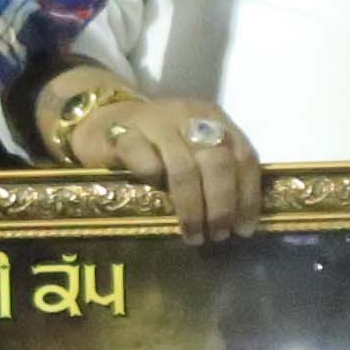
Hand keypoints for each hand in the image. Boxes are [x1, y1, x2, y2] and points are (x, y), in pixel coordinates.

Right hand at [74, 87, 263, 244]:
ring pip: (184, 166)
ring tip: (193, 234)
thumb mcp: (192, 149)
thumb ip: (215, 172)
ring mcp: (155, 122)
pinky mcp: (122, 132)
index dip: (248, 196)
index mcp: (214, 118)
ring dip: (191, 206)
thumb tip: (239, 220)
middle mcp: (189, 115)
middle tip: (217, 234)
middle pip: (218, 162)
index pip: (243, 156)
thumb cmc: (155, 145)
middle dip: (221, 205)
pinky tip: (153, 199)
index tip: (244, 229)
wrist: (101, 119)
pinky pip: (142, 156)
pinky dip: (152, 177)